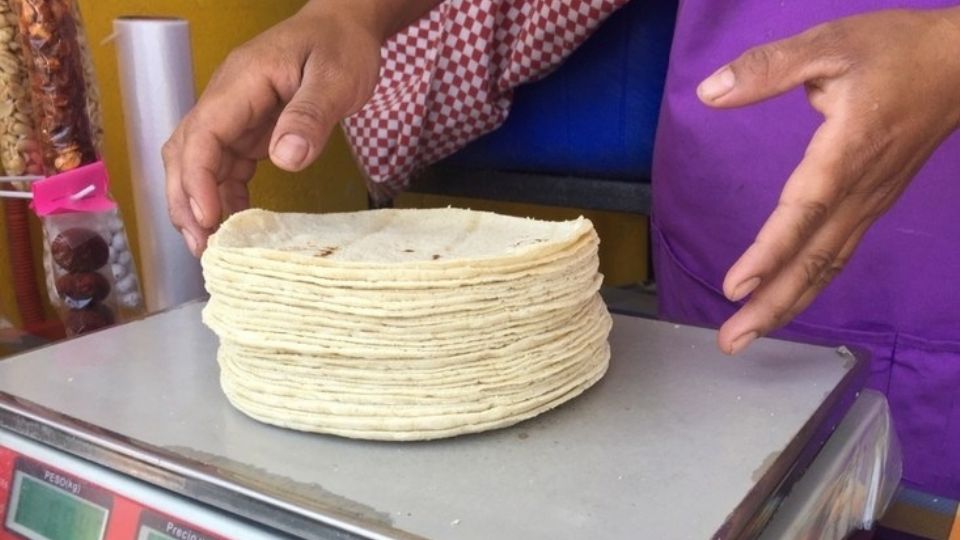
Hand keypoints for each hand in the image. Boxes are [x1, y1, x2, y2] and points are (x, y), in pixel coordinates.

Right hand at [163, 2, 382, 255]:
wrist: (345, 27)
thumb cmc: (340, 46)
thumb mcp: (334, 78)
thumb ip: (310, 116)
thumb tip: (286, 159)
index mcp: (241, 83)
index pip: (203, 134)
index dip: (197, 178)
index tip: (206, 217)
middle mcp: (227, 101)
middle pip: (186, 153)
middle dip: (186, 200)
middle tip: (201, 246)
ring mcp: (235, 116)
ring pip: (199, 164)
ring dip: (199, 203)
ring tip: (209, 245)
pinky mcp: (249, 130)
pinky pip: (225, 167)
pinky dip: (223, 196)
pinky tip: (233, 222)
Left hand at [696, 8, 959, 353]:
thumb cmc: (895, 51)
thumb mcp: (828, 44)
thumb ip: (767, 68)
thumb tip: (709, 92)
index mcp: (847, 150)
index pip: (803, 211)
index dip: (770, 251)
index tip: (735, 287)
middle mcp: (861, 189)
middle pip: (815, 259)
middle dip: (771, 305)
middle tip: (730, 341)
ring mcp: (871, 202)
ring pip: (828, 266)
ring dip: (787, 304)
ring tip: (746, 336)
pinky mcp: (874, 204)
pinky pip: (839, 255)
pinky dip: (810, 285)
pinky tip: (786, 302)